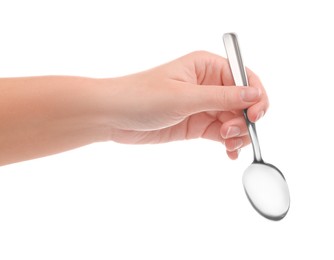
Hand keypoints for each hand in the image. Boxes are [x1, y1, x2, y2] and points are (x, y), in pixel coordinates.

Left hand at [100, 51, 268, 159]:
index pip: (244, 78)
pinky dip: (229, 143)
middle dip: (244, 120)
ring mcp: (202, 107)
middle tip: (230, 133)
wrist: (113, 116)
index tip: (256, 115)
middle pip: (242, 102)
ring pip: (234, 120)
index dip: (256, 96)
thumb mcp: (184, 97)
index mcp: (207, 67)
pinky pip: (221, 133)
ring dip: (237, 134)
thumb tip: (255, 95)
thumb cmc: (142, 97)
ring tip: (226, 144)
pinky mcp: (196, 125)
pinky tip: (229, 153)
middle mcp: (208, 85)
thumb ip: (222, 98)